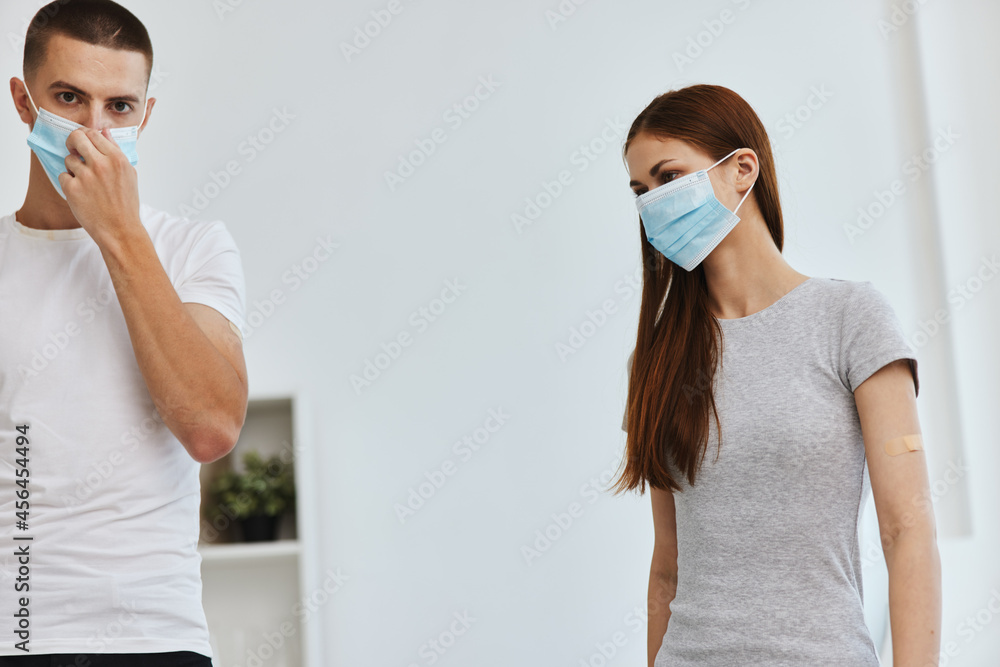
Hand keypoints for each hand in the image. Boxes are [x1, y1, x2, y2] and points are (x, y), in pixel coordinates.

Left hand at [59, 127, 141, 247]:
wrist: (120, 230)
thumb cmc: (126, 204)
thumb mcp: (129, 174)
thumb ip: (116, 151)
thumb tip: (105, 133)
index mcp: (117, 159)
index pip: (94, 133)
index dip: (86, 137)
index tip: (84, 144)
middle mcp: (101, 164)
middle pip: (76, 138)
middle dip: (73, 142)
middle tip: (74, 151)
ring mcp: (85, 176)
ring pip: (68, 159)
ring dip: (73, 168)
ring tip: (85, 182)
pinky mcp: (72, 189)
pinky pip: (63, 176)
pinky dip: (69, 183)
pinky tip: (81, 193)